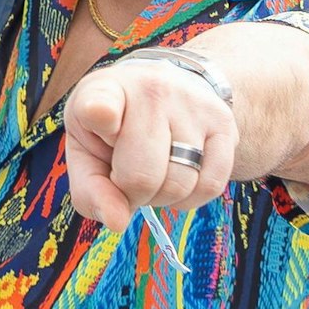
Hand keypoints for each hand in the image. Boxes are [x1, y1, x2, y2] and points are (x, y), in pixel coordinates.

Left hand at [62, 60, 237, 232]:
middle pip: (142, 176)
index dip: (100, 112)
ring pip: (180, 185)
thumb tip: (118, 221)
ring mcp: (192, 103)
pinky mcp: (223, 122)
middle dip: (132, 196)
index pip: (101, 102)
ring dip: (162, 198)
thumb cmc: (114, 129)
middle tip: (127, 180)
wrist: (166, 87)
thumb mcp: (84, 152)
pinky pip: (211, 185)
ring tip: (153, 175)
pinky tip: (178, 179)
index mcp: (102, 92)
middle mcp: (150, 89)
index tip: (100, 114)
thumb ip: (90, 191)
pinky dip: (191, 198)